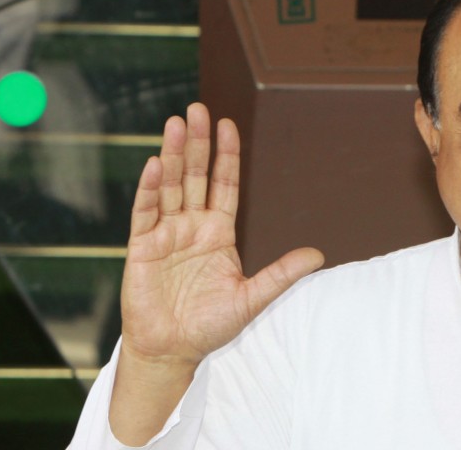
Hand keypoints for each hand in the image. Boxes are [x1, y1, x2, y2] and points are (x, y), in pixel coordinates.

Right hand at [119, 102, 323, 367]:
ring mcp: (166, 233)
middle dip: (197, 143)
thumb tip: (318, 255)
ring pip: (170, 185)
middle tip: (198, 109)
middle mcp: (192, 226)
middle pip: (195, 176)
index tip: (228, 125)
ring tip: (176, 123)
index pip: (223, 185)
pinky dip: (149, 188)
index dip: (226, 156)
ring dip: (172, 155)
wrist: (173, 349)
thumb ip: (281, 274)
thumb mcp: (252, 298)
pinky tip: (155, 164)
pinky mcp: (142, 247)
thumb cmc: (211, 325)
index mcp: (218, 232)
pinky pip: (145, 211)